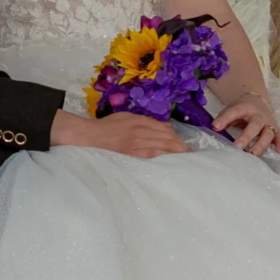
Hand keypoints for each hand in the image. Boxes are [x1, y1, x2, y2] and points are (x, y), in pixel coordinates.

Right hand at [51, 109, 188, 157]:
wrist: (90, 136)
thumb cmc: (107, 126)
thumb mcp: (127, 117)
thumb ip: (147, 121)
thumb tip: (166, 129)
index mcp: (139, 121)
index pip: (164, 129)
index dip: (176, 137)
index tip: (185, 145)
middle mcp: (139, 131)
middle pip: (166, 138)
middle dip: (180, 146)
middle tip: (190, 154)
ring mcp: (135, 143)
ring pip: (160, 147)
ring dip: (174, 153)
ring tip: (184, 158)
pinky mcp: (130, 154)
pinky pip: (150, 155)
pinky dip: (161, 157)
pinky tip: (169, 161)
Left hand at [213, 96, 279, 156]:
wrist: (258, 102)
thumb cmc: (242, 109)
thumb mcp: (231, 109)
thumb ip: (224, 118)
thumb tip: (215, 128)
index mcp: (245, 108)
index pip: (235, 112)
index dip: (225, 119)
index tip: (215, 127)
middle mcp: (258, 116)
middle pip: (254, 125)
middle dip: (246, 136)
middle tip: (237, 146)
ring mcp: (268, 123)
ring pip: (267, 133)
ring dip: (261, 144)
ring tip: (253, 154)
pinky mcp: (275, 130)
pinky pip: (279, 137)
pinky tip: (279, 152)